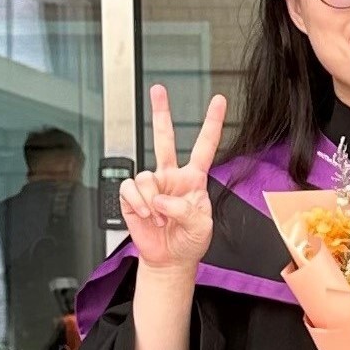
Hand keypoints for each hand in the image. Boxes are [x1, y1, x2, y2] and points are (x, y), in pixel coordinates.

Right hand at [118, 84, 227, 272]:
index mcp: (194, 179)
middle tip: (158, 90)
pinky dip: (138, 204)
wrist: (169, 259)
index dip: (212, 124)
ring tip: (159, 218)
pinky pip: (130, 189)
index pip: (204, 146)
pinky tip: (145, 215)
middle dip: (161, 113)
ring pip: (146, 176)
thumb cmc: (190, 241)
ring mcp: (152, 185)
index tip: (218, 102)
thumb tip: (162, 199)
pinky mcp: (132, 196)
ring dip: (152, 201)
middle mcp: (171, 176)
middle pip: (165, 138)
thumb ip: (185, 209)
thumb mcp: (201, 226)